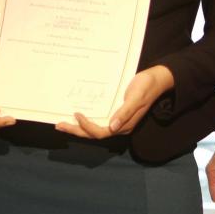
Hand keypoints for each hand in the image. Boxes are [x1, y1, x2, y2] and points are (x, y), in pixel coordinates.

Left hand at [55, 65, 174, 138]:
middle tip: (59, 125)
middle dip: (76, 131)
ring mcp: (117, 120)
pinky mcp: (115, 112)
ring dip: (78, 128)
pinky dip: (86, 120)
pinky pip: (98, 120)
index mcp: (124, 125)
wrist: (156, 79)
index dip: (88, 127)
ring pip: (95, 128)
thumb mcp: (136, 97)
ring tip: (63, 123)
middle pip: (94, 134)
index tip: (77, 115)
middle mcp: (119, 125)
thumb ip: (125, 112)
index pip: (102, 132)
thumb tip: (112, 126)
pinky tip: (76, 115)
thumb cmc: (146, 86)